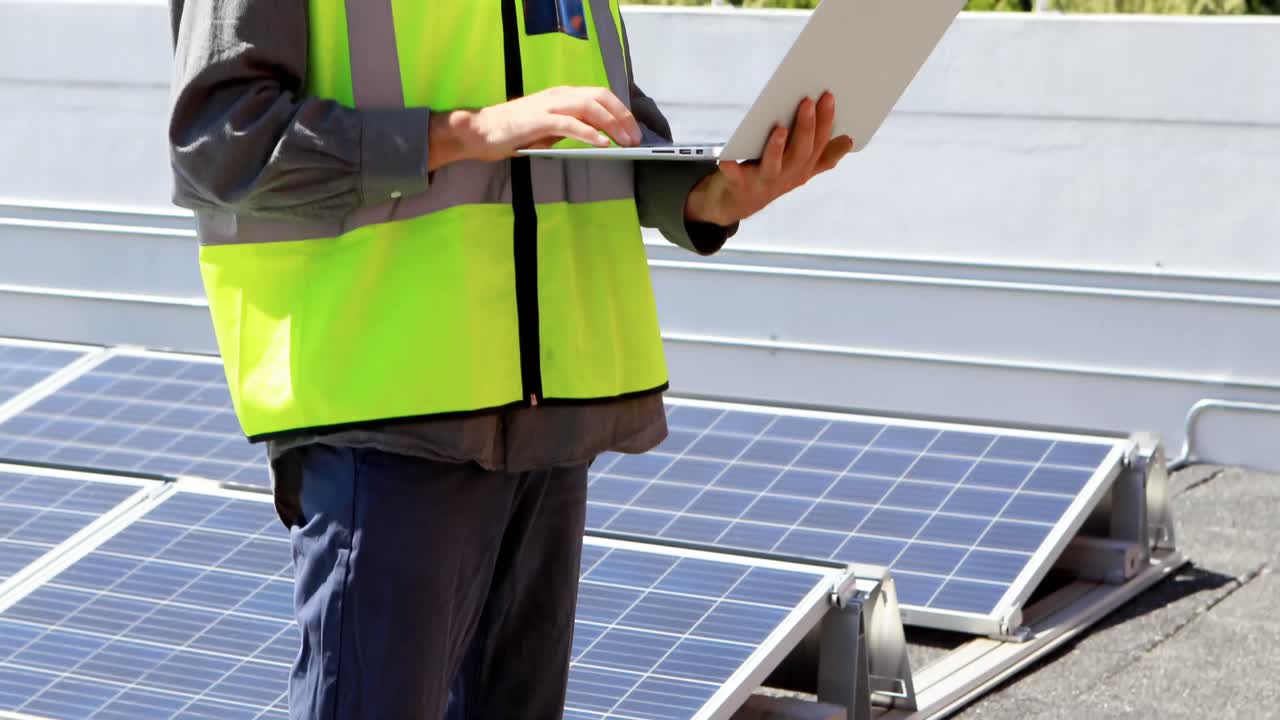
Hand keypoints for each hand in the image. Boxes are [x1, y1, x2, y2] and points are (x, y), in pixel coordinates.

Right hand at [431, 86, 642, 167]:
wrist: (479, 131)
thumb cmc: (513, 132)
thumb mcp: (548, 130)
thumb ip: (571, 129)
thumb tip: (599, 137)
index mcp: (562, 96)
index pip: (600, 95)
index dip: (621, 111)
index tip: (634, 130)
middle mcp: (558, 95)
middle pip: (600, 97)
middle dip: (623, 117)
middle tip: (636, 138)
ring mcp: (549, 106)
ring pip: (590, 107)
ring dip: (612, 124)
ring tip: (625, 142)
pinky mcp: (538, 120)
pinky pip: (570, 124)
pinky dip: (589, 132)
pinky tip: (602, 143)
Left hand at [685, 92, 852, 226]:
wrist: (735, 203)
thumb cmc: (769, 175)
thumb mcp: (798, 168)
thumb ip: (823, 156)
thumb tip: (849, 139)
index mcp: (804, 168)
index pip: (820, 143)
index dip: (826, 121)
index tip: (829, 96)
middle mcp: (788, 176)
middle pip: (801, 152)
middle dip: (806, 127)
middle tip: (807, 102)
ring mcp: (764, 182)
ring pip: (774, 165)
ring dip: (777, 148)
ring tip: (779, 129)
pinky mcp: (740, 185)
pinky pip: (735, 176)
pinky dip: (731, 168)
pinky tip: (726, 159)